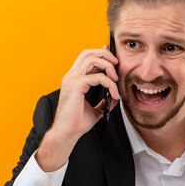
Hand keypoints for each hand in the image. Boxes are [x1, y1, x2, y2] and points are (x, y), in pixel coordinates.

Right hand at [37, 47, 119, 170]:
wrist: (67, 133)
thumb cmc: (76, 123)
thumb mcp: (96, 110)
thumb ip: (104, 102)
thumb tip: (116, 98)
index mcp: (74, 79)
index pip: (87, 58)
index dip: (101, 55)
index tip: (114, 61)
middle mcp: (72, 76)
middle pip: (88, 53)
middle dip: (106, 55)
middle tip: (117, 65)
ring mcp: (72, 79)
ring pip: (93, 59)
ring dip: (108, 66)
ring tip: (115, 78)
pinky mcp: (76, 86)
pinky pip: (98, 77)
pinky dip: (110, 84)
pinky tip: (114, 94)